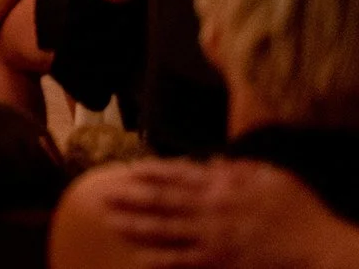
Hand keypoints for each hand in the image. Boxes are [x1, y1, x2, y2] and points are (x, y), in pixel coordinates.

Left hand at [99, 159, 355, 268]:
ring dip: (135, 226)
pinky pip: (182, 262)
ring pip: (165, 231)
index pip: (176, 176)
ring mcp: (213, 239)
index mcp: (222, 186)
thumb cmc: (298, 209)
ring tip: (110, 221)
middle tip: (103, 195)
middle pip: (161, 202)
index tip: (126, 169)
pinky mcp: (219, 263)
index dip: (149, 172)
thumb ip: (236, 169)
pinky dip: (159, 260)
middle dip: (130, 198)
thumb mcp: (269, 175)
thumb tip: (212, 163)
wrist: (318, 247)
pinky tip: (138, 258)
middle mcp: (210, 211)